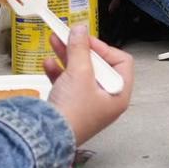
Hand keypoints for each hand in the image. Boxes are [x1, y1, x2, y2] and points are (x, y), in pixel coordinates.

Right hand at [42, 22, 132, 144]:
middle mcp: (105, 100)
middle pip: (97, 65)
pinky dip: (58, 72)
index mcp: (117, 94)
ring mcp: (87, 104)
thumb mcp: (79, 73)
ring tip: (55, 41)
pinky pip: (67, 84)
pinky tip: (49, 63)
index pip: (120, 62)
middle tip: (70, 36)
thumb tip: (81, 30)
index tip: (87, 40)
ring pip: (80, 72)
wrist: (48, 137)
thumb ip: (80, 48)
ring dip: (67, 56)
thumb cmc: (73, 114)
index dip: (104, 48)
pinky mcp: (70, 107)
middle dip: (81, 49)